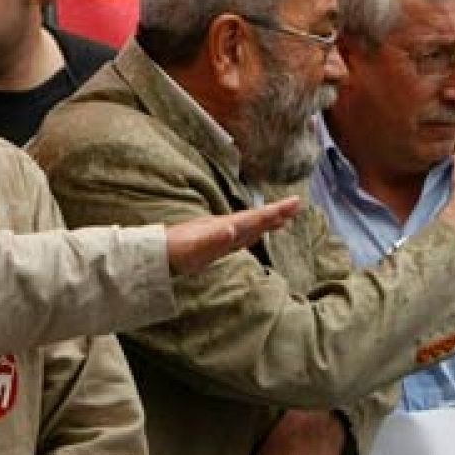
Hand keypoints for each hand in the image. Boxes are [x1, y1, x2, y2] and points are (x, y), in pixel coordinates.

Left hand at [166, 196, 302, 274]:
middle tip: (297, 203)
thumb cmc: (177, 252)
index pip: (255, 217)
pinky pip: (242, 235)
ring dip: (267, 220)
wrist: (157, 254)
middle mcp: (226, 227)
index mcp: (226, 226)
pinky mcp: (215, 243)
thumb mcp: (196, 248)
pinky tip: (256, 233)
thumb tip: (234, 228)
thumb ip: (215, 239)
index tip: (295, 201)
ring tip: (285, 217)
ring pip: (250, 225)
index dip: (275, 211)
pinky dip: (254, 231)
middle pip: (255, 218)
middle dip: (276, 212)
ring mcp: (220, 234)